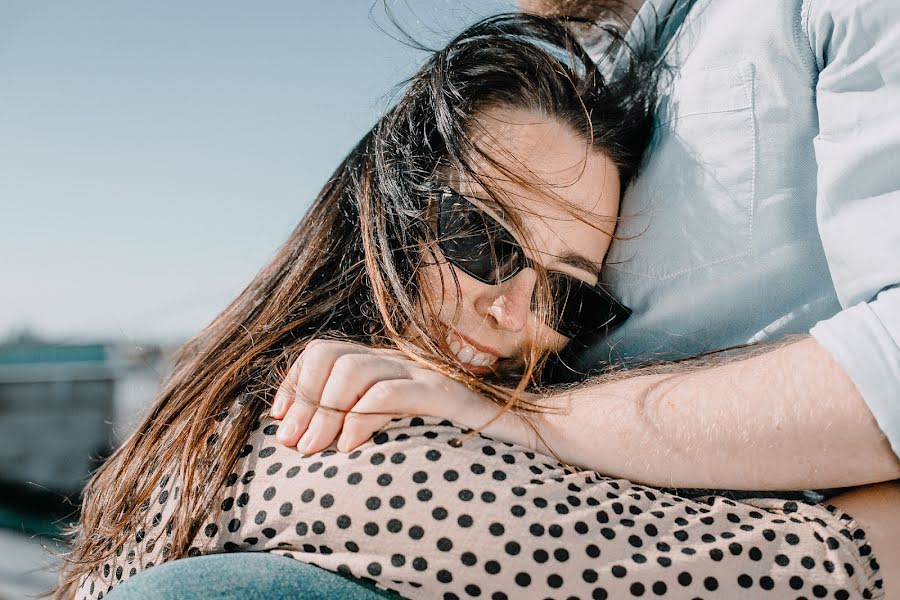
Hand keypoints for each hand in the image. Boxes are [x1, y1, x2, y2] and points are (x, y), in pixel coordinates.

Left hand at [269, 340, 483, 453]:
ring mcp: (421, 374)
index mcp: (383, 365)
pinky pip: (389, 393)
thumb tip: (309, 441)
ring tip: (315, 450)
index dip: (293, 382)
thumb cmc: (454, 443)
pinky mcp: (443, 395)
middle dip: (302, 402)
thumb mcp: (397, 431)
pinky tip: (349, 447)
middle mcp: (398, 362)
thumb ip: (360, 425)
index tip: (280, 421)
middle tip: (293, 446)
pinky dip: (359, 418)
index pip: (322, 352)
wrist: (521, 436)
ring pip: (353, 372)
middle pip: (330, 357)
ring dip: (324, 413)